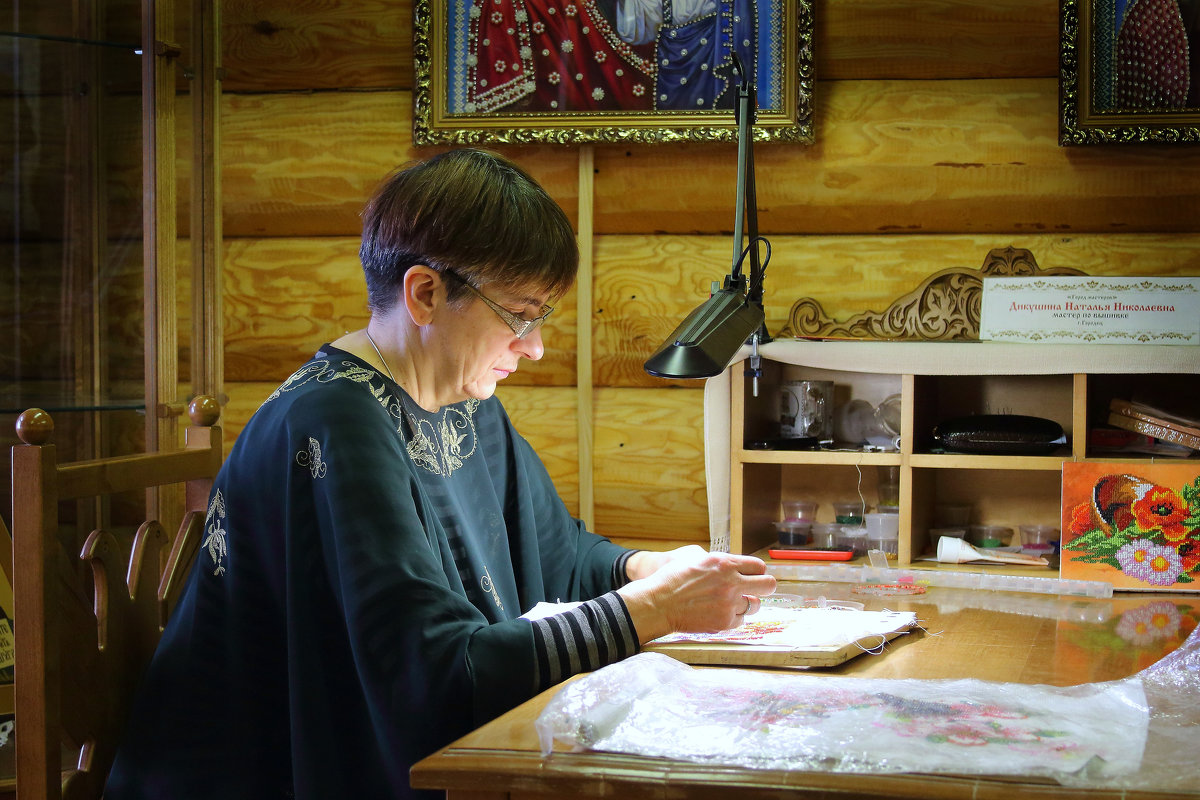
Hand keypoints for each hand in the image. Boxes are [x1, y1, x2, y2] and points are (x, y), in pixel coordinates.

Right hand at [617, 551, 776, 642]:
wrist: (658, 603)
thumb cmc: (672, 579)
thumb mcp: (695, 558)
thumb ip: (718, 561)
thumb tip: (733, 564)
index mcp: (724, 563)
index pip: (759, 566)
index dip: (757, 571)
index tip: (752, 575)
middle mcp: (731, 582)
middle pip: (768, 585)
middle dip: (764, 587)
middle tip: (755, 590)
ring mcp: (729, 603)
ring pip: (755, 605)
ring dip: (747, 604)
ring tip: (732, 602)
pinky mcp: (724, 621)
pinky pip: (741, 620)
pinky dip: (733, 617)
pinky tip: (720, 612)